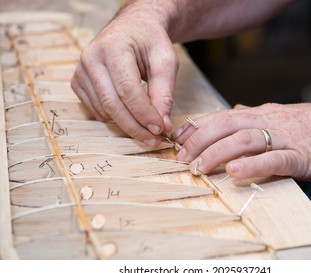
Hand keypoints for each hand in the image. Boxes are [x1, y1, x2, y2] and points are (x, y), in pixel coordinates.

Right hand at [71, 4, 177, 145]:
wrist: (132, 28)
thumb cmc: (151, 42)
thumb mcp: (166, 61)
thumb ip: (164, 92)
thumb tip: (162, 125)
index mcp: (113, 47)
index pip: (127, 90)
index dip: (144, 114)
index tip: (161, 129)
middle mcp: (90, 58)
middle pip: (112, 104)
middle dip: (135, 127)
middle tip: (154, 139)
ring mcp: (80, 71)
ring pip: (104, 111)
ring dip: (127, 124)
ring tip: (147, 126)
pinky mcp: (78, 82)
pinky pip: (96, 111)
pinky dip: (115, 118)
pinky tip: (130, 112)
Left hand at [173, 103, 310, 181]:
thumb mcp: (280, 115)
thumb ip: (254, 115)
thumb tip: (232, 109)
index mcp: (262, 114)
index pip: (222, 116)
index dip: (197, 127)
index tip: (177, 138)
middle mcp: (269, 121)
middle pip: (226, 125)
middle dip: (199, 140)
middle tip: (181, 158)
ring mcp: (285, 138)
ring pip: (245, 140)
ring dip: (218, 153)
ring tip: (199, 167)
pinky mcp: (301, 156)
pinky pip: (274, 160)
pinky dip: (252, 166)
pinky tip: (234, 173)